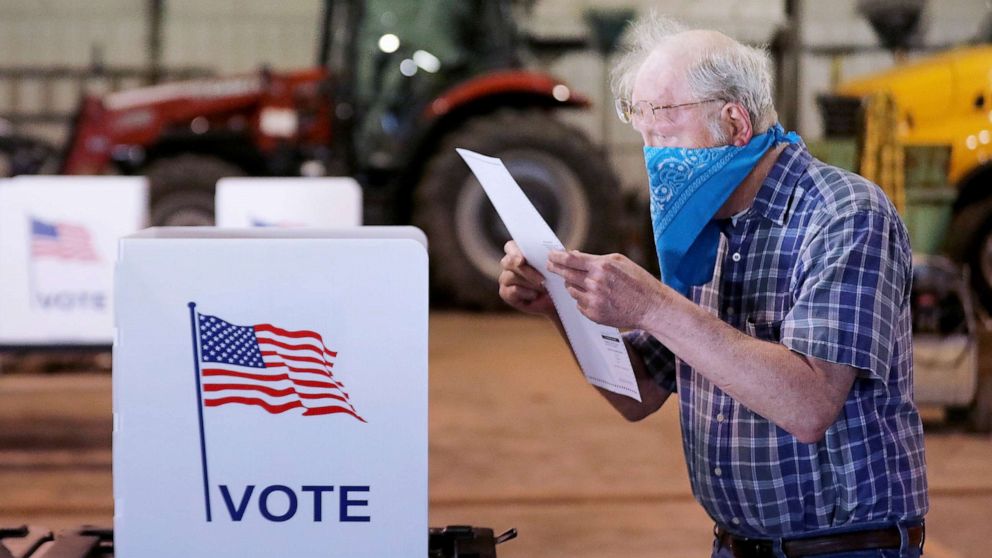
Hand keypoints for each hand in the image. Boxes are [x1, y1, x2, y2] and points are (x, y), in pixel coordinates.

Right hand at [498, 241, 555, 316]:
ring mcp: (505, 278)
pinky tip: (535, 296)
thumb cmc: (554, 278)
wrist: (554, 299)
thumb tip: (559, 253)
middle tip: (542, 280)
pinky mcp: (505, 292)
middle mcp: (508, 264)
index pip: (510, 247)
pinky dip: (526, 293)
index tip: (522, 260)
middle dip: (526, 271)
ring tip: (544, 288)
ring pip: (510, 277)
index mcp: (518, 252)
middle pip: (509, 262)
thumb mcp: (555, 266)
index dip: (514, 252)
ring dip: (529, 283)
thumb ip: (552, 257)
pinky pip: (512, 291)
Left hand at [546, 250, 664, 328]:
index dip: (556, 257)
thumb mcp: (619, 261)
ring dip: (573, 285)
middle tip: (550, 266)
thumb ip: (595, 258)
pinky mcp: (594, 314)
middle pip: (566, 274)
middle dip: (556, 269)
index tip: (550, 256)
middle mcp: (596, 283)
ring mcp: (594, 300)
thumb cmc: (637, 281)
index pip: (570, 260)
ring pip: (571, 290)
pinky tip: (596, 297)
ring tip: (586, 283)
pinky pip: (579, 304)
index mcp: (602, 266)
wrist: (650, 306)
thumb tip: (573, 255)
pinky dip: (583, 299)